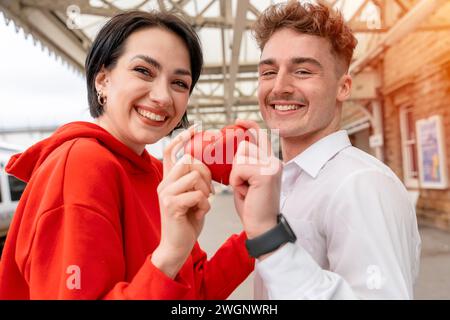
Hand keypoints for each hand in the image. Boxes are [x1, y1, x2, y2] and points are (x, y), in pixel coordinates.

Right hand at [152, 125, 213, 277]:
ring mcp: (166, 193)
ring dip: (205, 190)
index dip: (182, 138)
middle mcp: (164, 183)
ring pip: (194, 175)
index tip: (196, 128)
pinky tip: (200, 212)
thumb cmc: (187, 221)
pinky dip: (204, 204)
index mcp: (169, 179)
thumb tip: (204, 165)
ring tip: (203, 202)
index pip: (171, 151)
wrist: (176, 246)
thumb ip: (194, 181)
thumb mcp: (191, 196)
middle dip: (205, 173)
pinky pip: (196, 194)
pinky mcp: (172, 205)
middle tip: (209, 190)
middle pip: (189, 160)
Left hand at [229, 119, 282, 238]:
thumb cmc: (252, 207)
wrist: (262, 227)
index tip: (238, 121)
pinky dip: (236, 181)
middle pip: (244, 146)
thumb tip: (232, 150)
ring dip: (236, 174)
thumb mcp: (246, 181)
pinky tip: (246, 192)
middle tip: (242, 185)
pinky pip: (239, 168)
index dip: (249, 126)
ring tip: (245, 189)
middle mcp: (274, 161)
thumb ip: (244, 165)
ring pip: (240, 156)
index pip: (260, 136)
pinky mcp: (266, 173)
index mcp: (271, 161)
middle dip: (236, 165)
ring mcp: (272, 166)